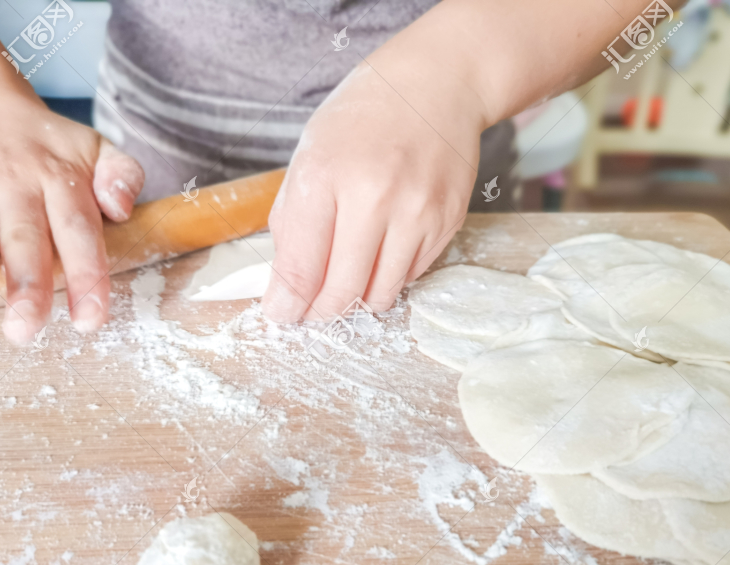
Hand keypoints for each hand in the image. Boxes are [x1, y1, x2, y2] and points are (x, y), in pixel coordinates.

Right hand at [0, 90, 143, 343]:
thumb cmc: (53, 150)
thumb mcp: (99, 150)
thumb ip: (122, 175)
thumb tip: (122, 208)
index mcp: (61, 178)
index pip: (78, 230)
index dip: (86, 275)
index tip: (89, 319)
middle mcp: (15, 181)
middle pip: (23, 238)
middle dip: (25, 285)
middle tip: (25, 327)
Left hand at [261, 51, 484, 322]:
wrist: (437, 84)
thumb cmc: (362, 119)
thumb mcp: (309, 156)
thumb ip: (292, 222)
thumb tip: (284, 287)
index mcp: (326, 176)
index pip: (301, 267)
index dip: (287, 304)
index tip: (281, 315)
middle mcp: (374, 197)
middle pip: (342, 290)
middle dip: (320, 313)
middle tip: (310, 314)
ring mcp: (417, 212)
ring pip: (381, 294)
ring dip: (357, 301)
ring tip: (344, 286)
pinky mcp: (448, 222)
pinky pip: (411, 276)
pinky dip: (389, 277)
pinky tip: (379, 254)